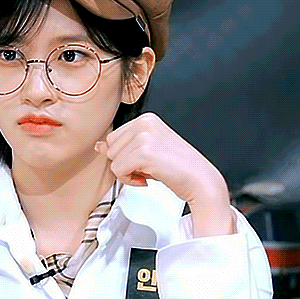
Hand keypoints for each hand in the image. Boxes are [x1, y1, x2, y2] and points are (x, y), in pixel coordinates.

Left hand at [94, 113, 233, 235]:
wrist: (200, 180)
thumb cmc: (177, 168)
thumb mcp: (147, 150)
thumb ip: (124, 145)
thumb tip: (99, 145)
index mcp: (146, 118)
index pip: (113, 138)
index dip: (126, 155)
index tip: (147, 161)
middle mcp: (144, 122)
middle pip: (110, 147)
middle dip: (124, 163)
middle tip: (148, 168)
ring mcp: (144, 136)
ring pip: (112, 159)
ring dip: (127, 172)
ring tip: (150, 172)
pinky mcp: (144, 152)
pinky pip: (118, 170)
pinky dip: (130, 180)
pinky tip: (149, 179)